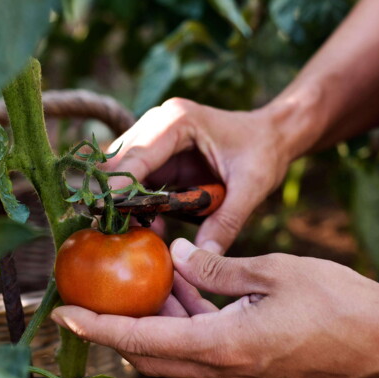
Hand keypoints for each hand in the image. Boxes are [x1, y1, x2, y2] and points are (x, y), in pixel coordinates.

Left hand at [52, 239, 378, 377]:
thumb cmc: (335, 303)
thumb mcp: (271, 272)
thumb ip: (216, 267)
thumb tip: (173, 253)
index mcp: (223, 345)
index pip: (142, 338)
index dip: (100, 325)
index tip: (66, 312)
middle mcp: (223, 367)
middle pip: (150, 350)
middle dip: (118, 323)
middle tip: (98, 290)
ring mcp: (237, 370)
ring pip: (175, 348)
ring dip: (155, 317)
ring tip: (146, 278)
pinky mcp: (250, 363)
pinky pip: (201, 345)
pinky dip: (184, 319)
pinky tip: (185, 285)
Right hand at [103, 98, 290, 253]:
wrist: (272, 134)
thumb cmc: (264, 152)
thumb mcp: (251, 187)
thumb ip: (227, 222)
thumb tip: (204, 256)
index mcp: (179, 121)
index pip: (136, 155)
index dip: (119, 186)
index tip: (106, 215)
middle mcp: (159, 122)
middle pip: (118, 160)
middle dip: (114, 195)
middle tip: (114, 230)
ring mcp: (154, 136)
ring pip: (119, 169)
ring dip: (122, 200)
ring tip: (131, 231)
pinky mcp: (157, 153)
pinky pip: (134, 178)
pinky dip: (135, 201)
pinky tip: (146, 223)